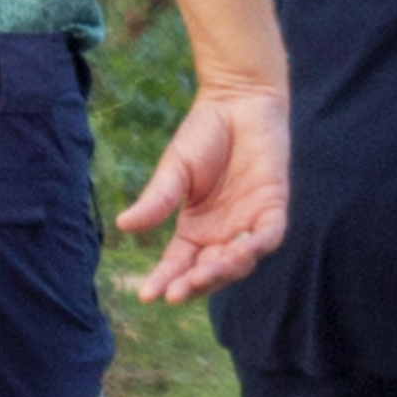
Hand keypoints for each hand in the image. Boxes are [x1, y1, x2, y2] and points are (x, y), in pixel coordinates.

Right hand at [117, 76, 285, 307]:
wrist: (237, 101)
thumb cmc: (203, 134)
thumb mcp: (174, 171)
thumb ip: (157, 200)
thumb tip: (123, 227)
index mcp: (194, 229)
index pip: (178, 264)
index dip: (164, 280)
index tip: (146, 295)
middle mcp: (221, 233)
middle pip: (208, 271)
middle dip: (194, 284)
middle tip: (177, 293)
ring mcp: (248, 222)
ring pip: (239, 261)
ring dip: (222, 271)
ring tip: (202, 275)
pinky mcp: (273, 206)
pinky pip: (268, 236)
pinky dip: (256, 246)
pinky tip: (239, 251)